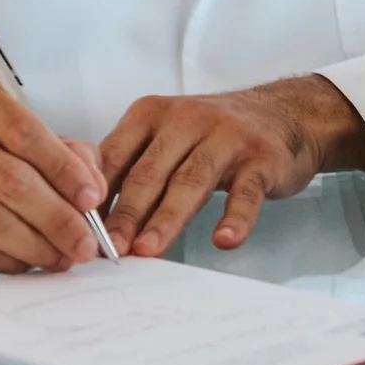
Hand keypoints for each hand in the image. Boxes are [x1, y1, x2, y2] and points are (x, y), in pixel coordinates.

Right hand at [0, 64, 108, 274]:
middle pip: (9, 177)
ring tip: (61, 257)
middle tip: (85, 242)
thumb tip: (93, 185)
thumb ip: (52, 144)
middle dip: (56, 216)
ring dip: (34, 244)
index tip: (92, 197)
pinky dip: (4, 257)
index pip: (22, 128)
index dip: (63, 168)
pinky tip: (26, 261)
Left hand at [98, 76, 364, 256]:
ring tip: (149, 251)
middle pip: (149, 171)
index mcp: (151, 114)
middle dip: (126, 213)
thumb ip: (131, 168)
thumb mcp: (165, 136)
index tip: (79, 231)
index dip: (95, 196)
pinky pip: (246, 191)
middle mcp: (186, 119)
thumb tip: (90, 221)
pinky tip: (224, 240)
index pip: (114, 156)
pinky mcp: (261, 158)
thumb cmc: (212, 133)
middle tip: (110, 248)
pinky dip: (235, 217)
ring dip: (167, 219)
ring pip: (191, 182)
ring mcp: (227, 137)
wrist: (285, 113)